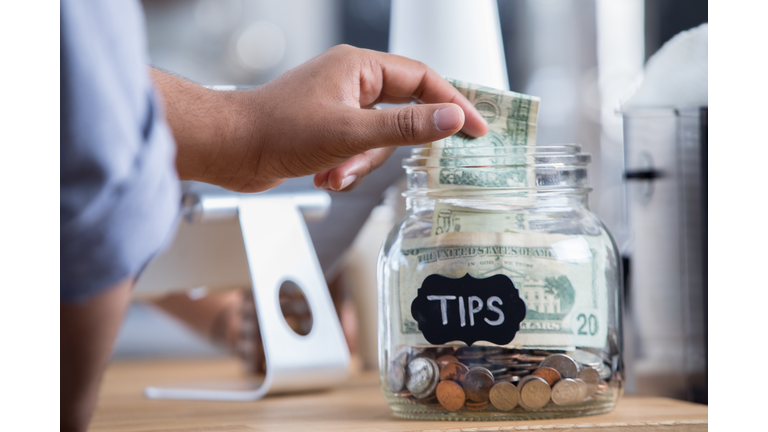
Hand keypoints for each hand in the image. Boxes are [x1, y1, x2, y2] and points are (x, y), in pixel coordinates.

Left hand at [153, 45, 487, 191]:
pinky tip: (323, 176)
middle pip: (399, 114)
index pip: (422, 79)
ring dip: (358, 165)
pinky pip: (355, 150)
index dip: (453, 103)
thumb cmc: (278, 130)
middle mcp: (350, 82)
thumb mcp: (351, 132)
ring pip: (376, 139)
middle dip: (385, 149)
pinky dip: (345, 168)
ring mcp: (337, 105)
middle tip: (369, 164)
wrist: (229, 149)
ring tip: (333, 175)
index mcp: (358, 67)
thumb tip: (452, 118)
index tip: (477, 129)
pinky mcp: (325, 129)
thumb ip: (405, 127)